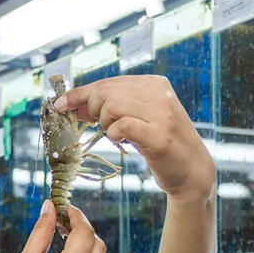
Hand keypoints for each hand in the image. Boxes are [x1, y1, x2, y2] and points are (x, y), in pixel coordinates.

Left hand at [54, 75, 215, 201]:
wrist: (192, 170)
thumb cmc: (159, 144)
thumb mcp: (137, 118)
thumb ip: (111, 108)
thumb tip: (74, 105)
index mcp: (155, 84)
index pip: (109, 82)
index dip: (81, 93)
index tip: (61, 104)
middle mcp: (160, 93)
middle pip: (107, 92)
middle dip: (92, 109)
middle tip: (97, 125)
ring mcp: (162, 113)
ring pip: (112, 106)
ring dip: (105, 123)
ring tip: (115, 134)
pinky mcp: (159, 135)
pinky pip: (122, 126)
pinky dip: (114, 134)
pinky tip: (122, 141)